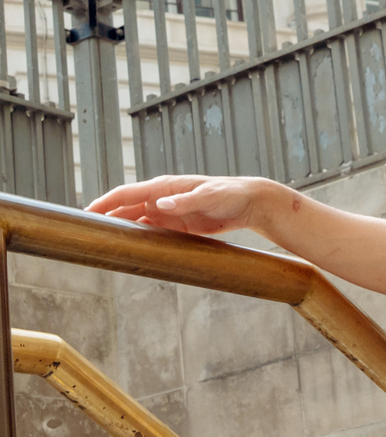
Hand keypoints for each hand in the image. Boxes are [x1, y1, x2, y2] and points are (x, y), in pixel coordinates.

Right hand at [87, 174, 271, 236]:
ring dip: (120, 230)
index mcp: (164, 187)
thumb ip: (185, 201)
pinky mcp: (177, 225)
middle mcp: (161, 198)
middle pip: (125, 209)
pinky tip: (129, 249)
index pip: (126, 193)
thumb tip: (161, 204)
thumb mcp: (209, 197)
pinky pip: (152, 232)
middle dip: (105, 218)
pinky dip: (139, 239)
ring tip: (101, 243)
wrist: (248, 203)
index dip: (104, 202)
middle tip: (85, 233)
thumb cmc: (230, 194)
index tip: (85, 212)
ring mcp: (168, 212)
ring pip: (135, 222)